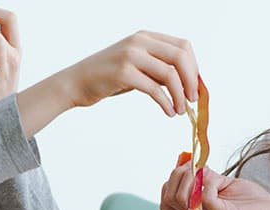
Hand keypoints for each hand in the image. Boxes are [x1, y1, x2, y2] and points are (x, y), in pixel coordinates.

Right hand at [68, 31, 198, 116]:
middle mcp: (139, 41)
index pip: (183, 46)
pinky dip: (166, 103)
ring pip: (170, 74)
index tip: (194, 87)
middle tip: (192, 100)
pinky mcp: (123, 73)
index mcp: (145, 37)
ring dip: (180, 95)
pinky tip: (168, 112)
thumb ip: (159, 69)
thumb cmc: (108, 77)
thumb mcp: (137, 66)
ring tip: (180, 110)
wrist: (76, 82)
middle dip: (191, 81)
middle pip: (180, 57)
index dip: (194, 68)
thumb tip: (189, 84)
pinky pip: (155, 89)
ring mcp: (130, 55)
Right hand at [160, 163, 269, 209]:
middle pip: (168, 194)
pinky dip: (210, 183)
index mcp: (194, 208)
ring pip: (180, 197)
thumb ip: (204, 176)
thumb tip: (188, 161)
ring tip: (211, 178)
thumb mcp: (222, 184)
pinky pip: (204, 196)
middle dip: (179, 174)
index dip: (172, 179)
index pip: (165, 196)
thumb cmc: (250, 202)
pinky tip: (221, 185)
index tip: (191, 169)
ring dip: (191, 179)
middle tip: (200, 171)